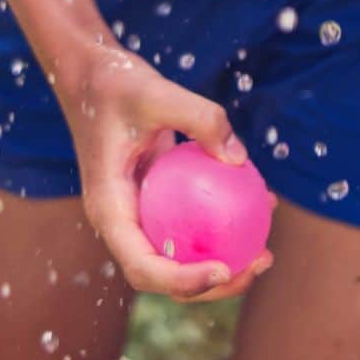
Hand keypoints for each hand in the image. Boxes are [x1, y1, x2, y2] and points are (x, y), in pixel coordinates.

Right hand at [58, 44, 275, 301]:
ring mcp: (139, 212)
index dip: (182, 280)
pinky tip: (263, 203)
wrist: (93, 73)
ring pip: (181, 254)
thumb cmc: (117, 83)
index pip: (143, 267)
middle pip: (166, 274)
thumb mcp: (156, 92)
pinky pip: (191, 220)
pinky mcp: (157, 197)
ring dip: (224, 261)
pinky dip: (223, 221)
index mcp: (110, 212)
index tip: (223, 268)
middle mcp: (123, 221)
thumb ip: (200, 119)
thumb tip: (239, 160)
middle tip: (259, 263)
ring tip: (267, 251)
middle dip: (213, 285)